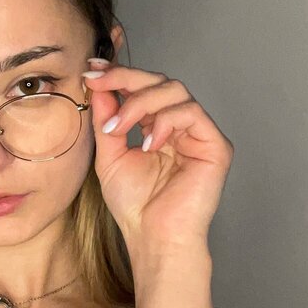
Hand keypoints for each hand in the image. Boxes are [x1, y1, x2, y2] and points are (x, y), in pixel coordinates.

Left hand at [82, 59, 233, 256]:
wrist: (153, 237)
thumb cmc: (135, 205)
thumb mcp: (109, 154)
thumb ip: (107, 119)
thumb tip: (98, 86)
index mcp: (158, 126)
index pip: (143, 88)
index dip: (119, 74)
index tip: (91, 70)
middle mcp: (180, 126)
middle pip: (160, 81)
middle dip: (125, 78)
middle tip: (98, 81)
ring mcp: (199, 134)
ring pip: (175, 90)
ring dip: (140, 102)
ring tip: (119, 128)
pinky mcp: (215, 145)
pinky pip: (192, 113)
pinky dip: (165, 121)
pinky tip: (149, 143)